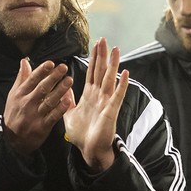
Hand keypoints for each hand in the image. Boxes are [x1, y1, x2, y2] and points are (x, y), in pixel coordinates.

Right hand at [2, 58, 73, 156]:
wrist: (12, 139)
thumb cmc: (14, 114)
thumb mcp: (13, 95)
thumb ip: (21, 78)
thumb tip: (24, 61)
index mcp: (20, 94)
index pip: (31, 80)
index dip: (42, 71)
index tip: (51, 63)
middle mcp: (27, 103)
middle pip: (42, 88)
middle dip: (53, 77)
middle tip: (63, 68)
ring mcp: (35, 115)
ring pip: (49, 101)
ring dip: (60, 90)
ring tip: (69, 80)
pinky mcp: (42, 126)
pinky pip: (53, 116)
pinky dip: (60, 108)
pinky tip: (68, 100)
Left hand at [63, 38, 129, 171]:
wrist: (89, 150)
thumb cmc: (81, 135)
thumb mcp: (68, 114)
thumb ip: (67, 100)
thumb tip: (64, 88)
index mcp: (89, 95)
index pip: (92, 72)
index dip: (94, 58)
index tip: (95, 45)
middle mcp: (99, 96)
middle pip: (101, 71)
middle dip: (102, 56)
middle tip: (104, 40)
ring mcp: (106, 102)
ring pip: (110, 79)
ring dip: (113, 64)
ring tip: (116, 50)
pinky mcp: (111, 111)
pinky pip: (117, 95)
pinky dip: (122, 84)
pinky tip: (126, 73)